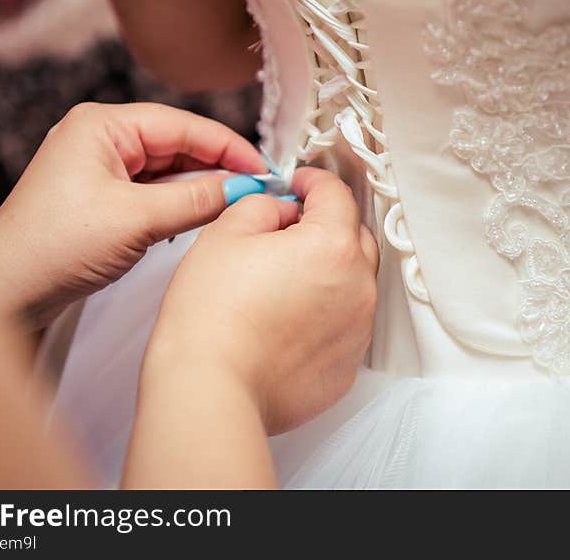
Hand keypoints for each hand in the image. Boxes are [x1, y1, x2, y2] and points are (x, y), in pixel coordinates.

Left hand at [0, 102, 267, 328]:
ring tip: (236, 203)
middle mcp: (101, 138)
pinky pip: (154, 190)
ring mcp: (100, 167)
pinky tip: (201, 214)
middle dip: (218, 166)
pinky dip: (180, 202)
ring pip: (168, 169)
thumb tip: (244, 188)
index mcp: (102, 125)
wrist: (5, 291)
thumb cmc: (53, 246)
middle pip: (178, 144)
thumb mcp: (137, 220)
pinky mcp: (102, 196)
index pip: (183, 125)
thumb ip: (197, 199)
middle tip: (257, 189)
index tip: (264, 170)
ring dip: (200, 186)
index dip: (229, 147)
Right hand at [143, 167, 379, 434]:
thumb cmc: (211, 316)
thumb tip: (282, 210)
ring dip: (328, 269)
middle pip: (354, 236)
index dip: (313, 180)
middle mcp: (358, 287)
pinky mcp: (347, 365)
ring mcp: (357, 329)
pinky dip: (325, 312)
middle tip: (288, 228)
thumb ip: (263, 205)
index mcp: (333, 245)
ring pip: (353, 281)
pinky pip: (345, 323)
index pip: (337, 194)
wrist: (211, 389)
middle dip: (326, 224)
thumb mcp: (226, 233)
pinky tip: (287, 318)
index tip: (298, 183)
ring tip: (282, 279)